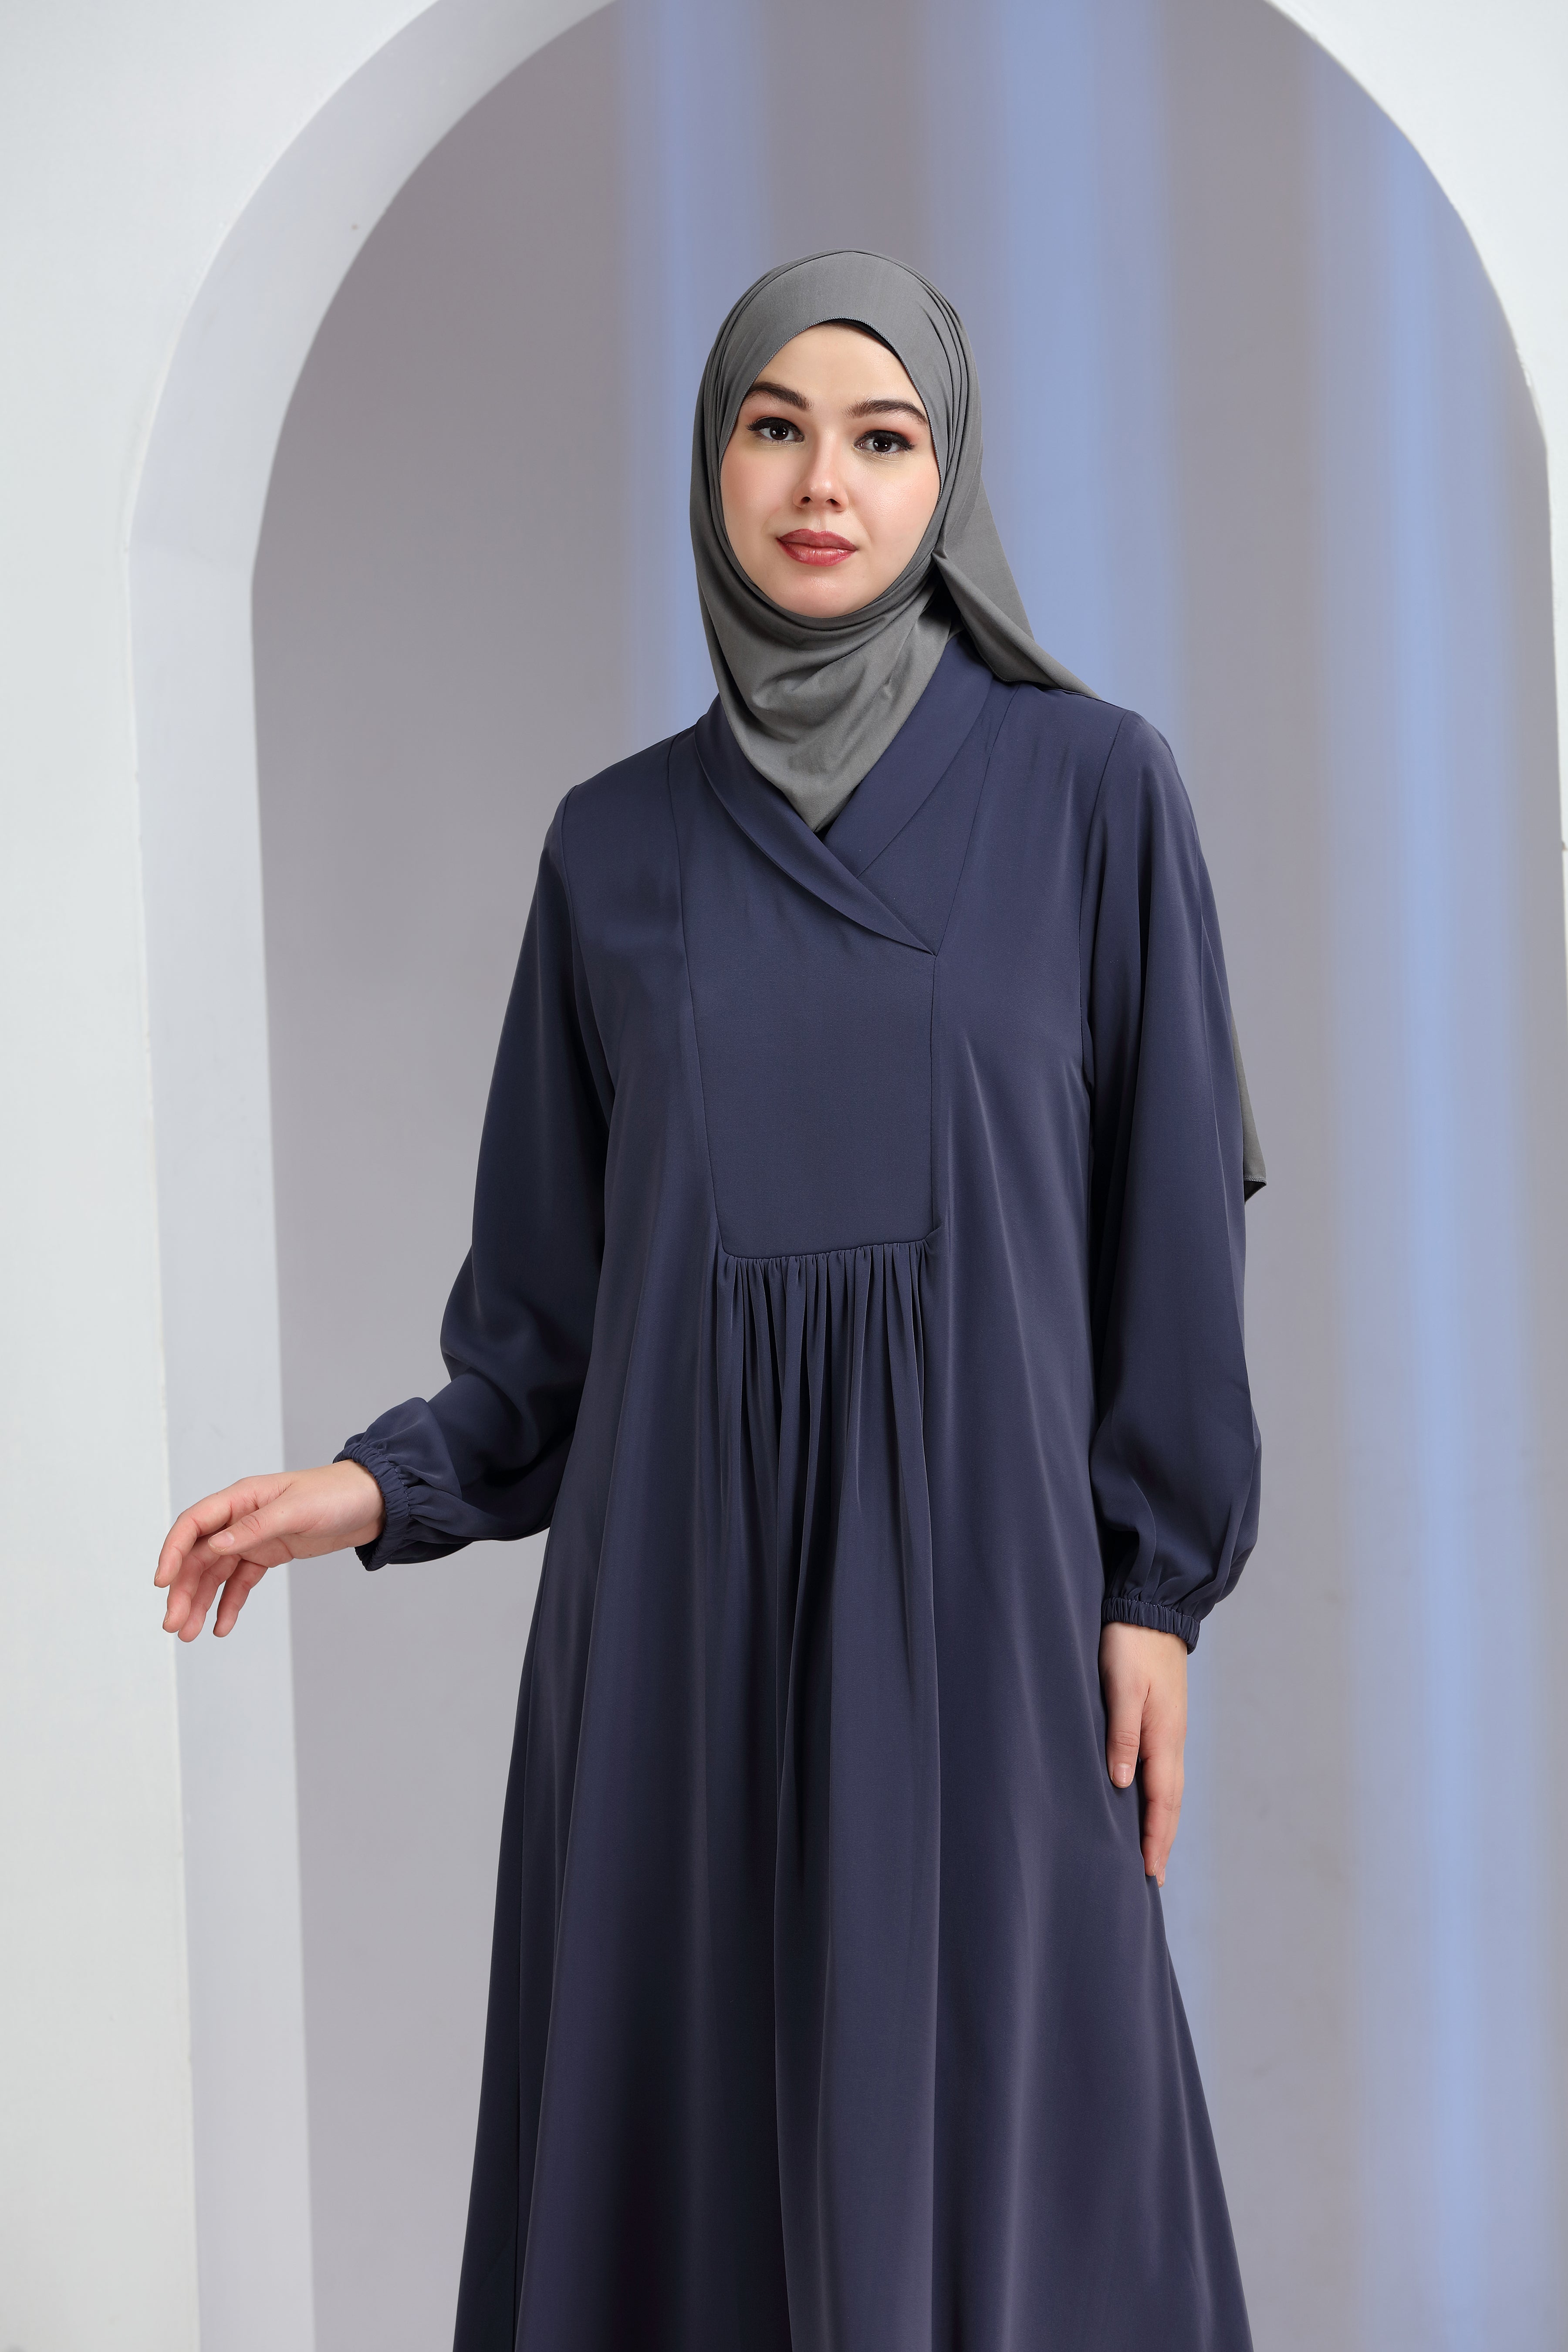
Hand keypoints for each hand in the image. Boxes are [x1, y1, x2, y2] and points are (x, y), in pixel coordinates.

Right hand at [154, 1461, 384, 1640]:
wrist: (373, 1502)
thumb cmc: (336, 1495)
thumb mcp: (297, 1510)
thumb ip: (256, 1527)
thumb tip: (216, 1544)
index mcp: (241, 1498)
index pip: (193, 1524)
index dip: (173, 1552)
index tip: (161, 1583)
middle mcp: (240, 1518)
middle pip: (199, 1556)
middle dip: (183, 1590)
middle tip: (172, 1625)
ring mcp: (253, 1537)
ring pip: (215, 1573)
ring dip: (199, 1602)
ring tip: (188, 1634)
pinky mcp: (268, 1554)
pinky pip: (239, 1582)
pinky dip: (228, 1604)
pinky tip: (221, 1627)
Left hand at [1098, 1621, 1187, 1884]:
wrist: (1151, 1607)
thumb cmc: (1130, 1643)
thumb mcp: (1123, 1685)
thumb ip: (1123, 1732)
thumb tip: (1121, 1782)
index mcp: (1164, 1736)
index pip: (1162, 1801)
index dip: (1155, 1839)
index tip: (1149, 1874)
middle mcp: (1171, 1739)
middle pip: (1170, 1802)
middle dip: (1161, 1840)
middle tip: (1151, 1877)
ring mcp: (1169, 1729)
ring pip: (1167, 1787)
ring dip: (1160, 1820)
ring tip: (1149, 1850)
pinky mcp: (1161, 1718)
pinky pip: (1161, 1768)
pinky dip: (1156, 1795)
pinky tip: (1143, 1800)